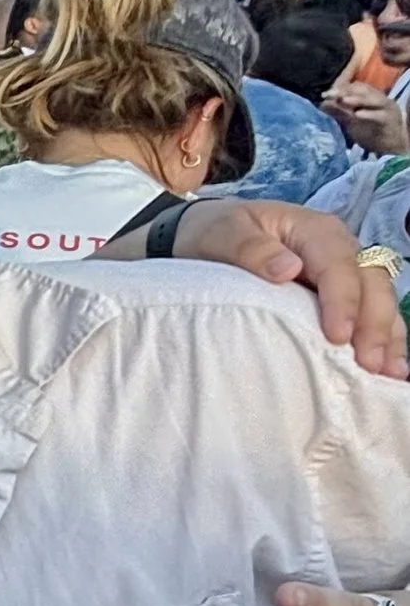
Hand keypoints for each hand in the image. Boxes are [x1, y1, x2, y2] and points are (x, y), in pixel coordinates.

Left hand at [169, 199, 408, 378]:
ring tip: (389, 374)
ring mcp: (347, 274)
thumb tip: (287, 269)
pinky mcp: (344, 298)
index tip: (337, 336)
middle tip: (368, 364)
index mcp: (315, 230)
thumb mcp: (223, 234)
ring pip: (380, 302)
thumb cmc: (220, 234)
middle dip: (373, 324)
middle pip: (371, 284)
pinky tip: (390, 371)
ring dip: (387, 338)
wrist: (215, 237)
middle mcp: (341, 250)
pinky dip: (384, 341)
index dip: (342, 300)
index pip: (338, 264)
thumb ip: (250, 248)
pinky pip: (372, 317)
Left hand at [326, 78, 409, 156]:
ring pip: (373, 99)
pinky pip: (380, 115)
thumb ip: (340, 112)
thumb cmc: (372, 133)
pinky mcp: (389, 120)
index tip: (325, 94)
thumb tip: (322, 104)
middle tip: (330, 95)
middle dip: (345, 91)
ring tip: (342, 100)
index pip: (356, 87)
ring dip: (357, 99)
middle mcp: (379, 99)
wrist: (391, 148)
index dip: (340, 88)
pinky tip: (357, 114)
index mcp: (371, 97)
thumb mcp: (352, 121)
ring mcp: (386, 108)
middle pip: (363, 90)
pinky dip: (369, 114)